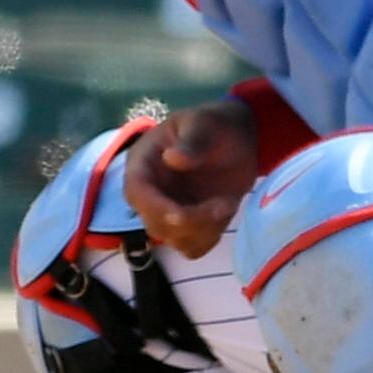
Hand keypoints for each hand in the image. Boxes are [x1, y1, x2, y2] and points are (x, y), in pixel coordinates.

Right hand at [120, 100, 261, 259]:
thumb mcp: (204, 125)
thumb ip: (191, 142)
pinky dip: (210, 237)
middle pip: (155, 223)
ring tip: (227, 204)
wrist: (236, 139)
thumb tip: (172, 158)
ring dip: (204, 230)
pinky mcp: (188, 226)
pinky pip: (193, 247)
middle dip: (190, 222)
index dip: (155, 208)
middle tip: (225, 205)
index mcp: (143, 163)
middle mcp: (150, 192)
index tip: (182, 215)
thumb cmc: (215, 125)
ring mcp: (168, 211)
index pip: (136, 193)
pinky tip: (223, 213)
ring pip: (175, 240)